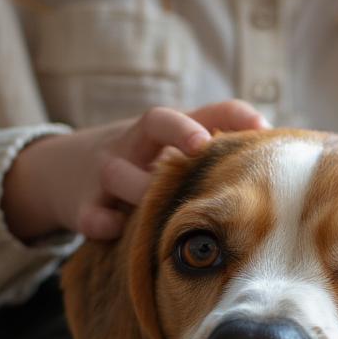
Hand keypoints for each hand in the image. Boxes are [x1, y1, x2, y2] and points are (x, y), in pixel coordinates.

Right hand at [3, 101, 268, 241]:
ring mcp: (105, 171)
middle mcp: (136, 142)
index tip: (260, 129)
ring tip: (161, 201)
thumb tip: (276, 155)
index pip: (204, 110)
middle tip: (202, 145)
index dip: (232, 115)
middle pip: (155, 121)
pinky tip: (114, 229)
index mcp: (165, 130)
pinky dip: (101, 221)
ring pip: (120, 172)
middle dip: (179, 131)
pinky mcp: (81, 204)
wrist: (61, 170)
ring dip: (141, 186)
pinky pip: (91, 214)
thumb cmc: (139, 161)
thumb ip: (218, 145)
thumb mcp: (171, 147)